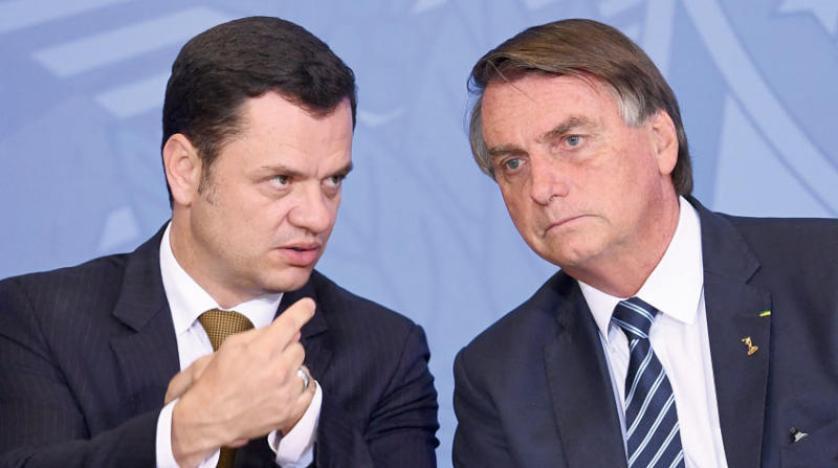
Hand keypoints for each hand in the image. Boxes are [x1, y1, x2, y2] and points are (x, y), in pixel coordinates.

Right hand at [170, 298, 316, 466]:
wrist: (208, 418)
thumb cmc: (215, 381)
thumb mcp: (230, 347)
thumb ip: (261, 334)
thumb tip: (292, 330)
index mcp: (262, 351)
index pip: (291, 323)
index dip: (302, 311)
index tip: (309, 306)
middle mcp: (278, 371)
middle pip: (298, 347)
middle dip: (285, 350)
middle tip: (267, 359)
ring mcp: (286, 393)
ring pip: (303, 368)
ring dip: (290, 370)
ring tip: (269, 379)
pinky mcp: (290, 411)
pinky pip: (308, 389)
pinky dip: (298, 388)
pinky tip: (282, 390)